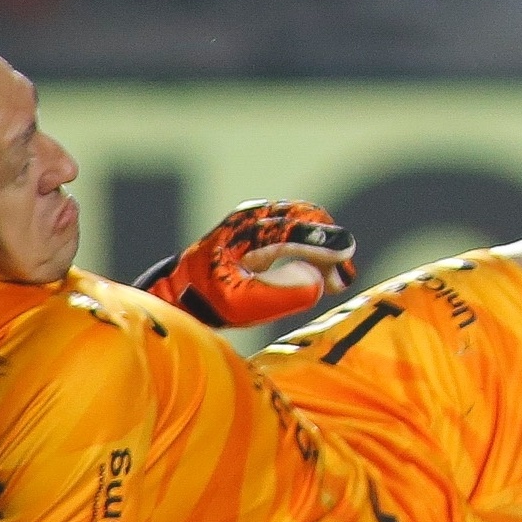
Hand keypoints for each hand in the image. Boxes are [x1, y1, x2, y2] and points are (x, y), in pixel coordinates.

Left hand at [140, 200, 355, 328]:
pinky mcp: (263, 227)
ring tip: (337, 281)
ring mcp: (258, 218)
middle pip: (305, 218)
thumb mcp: (237, 305)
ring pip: (305, 222)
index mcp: (244, 231)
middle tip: (343, 280)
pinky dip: (314, 248)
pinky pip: (297, 229)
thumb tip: (317, 283)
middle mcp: (254, 216)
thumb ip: (277, 294)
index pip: (292, 229)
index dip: (322, 242)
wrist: (176, 291)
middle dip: (329, 246)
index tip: (345, 259)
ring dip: (324, 248)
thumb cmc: (204, 300)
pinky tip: (322, 272)